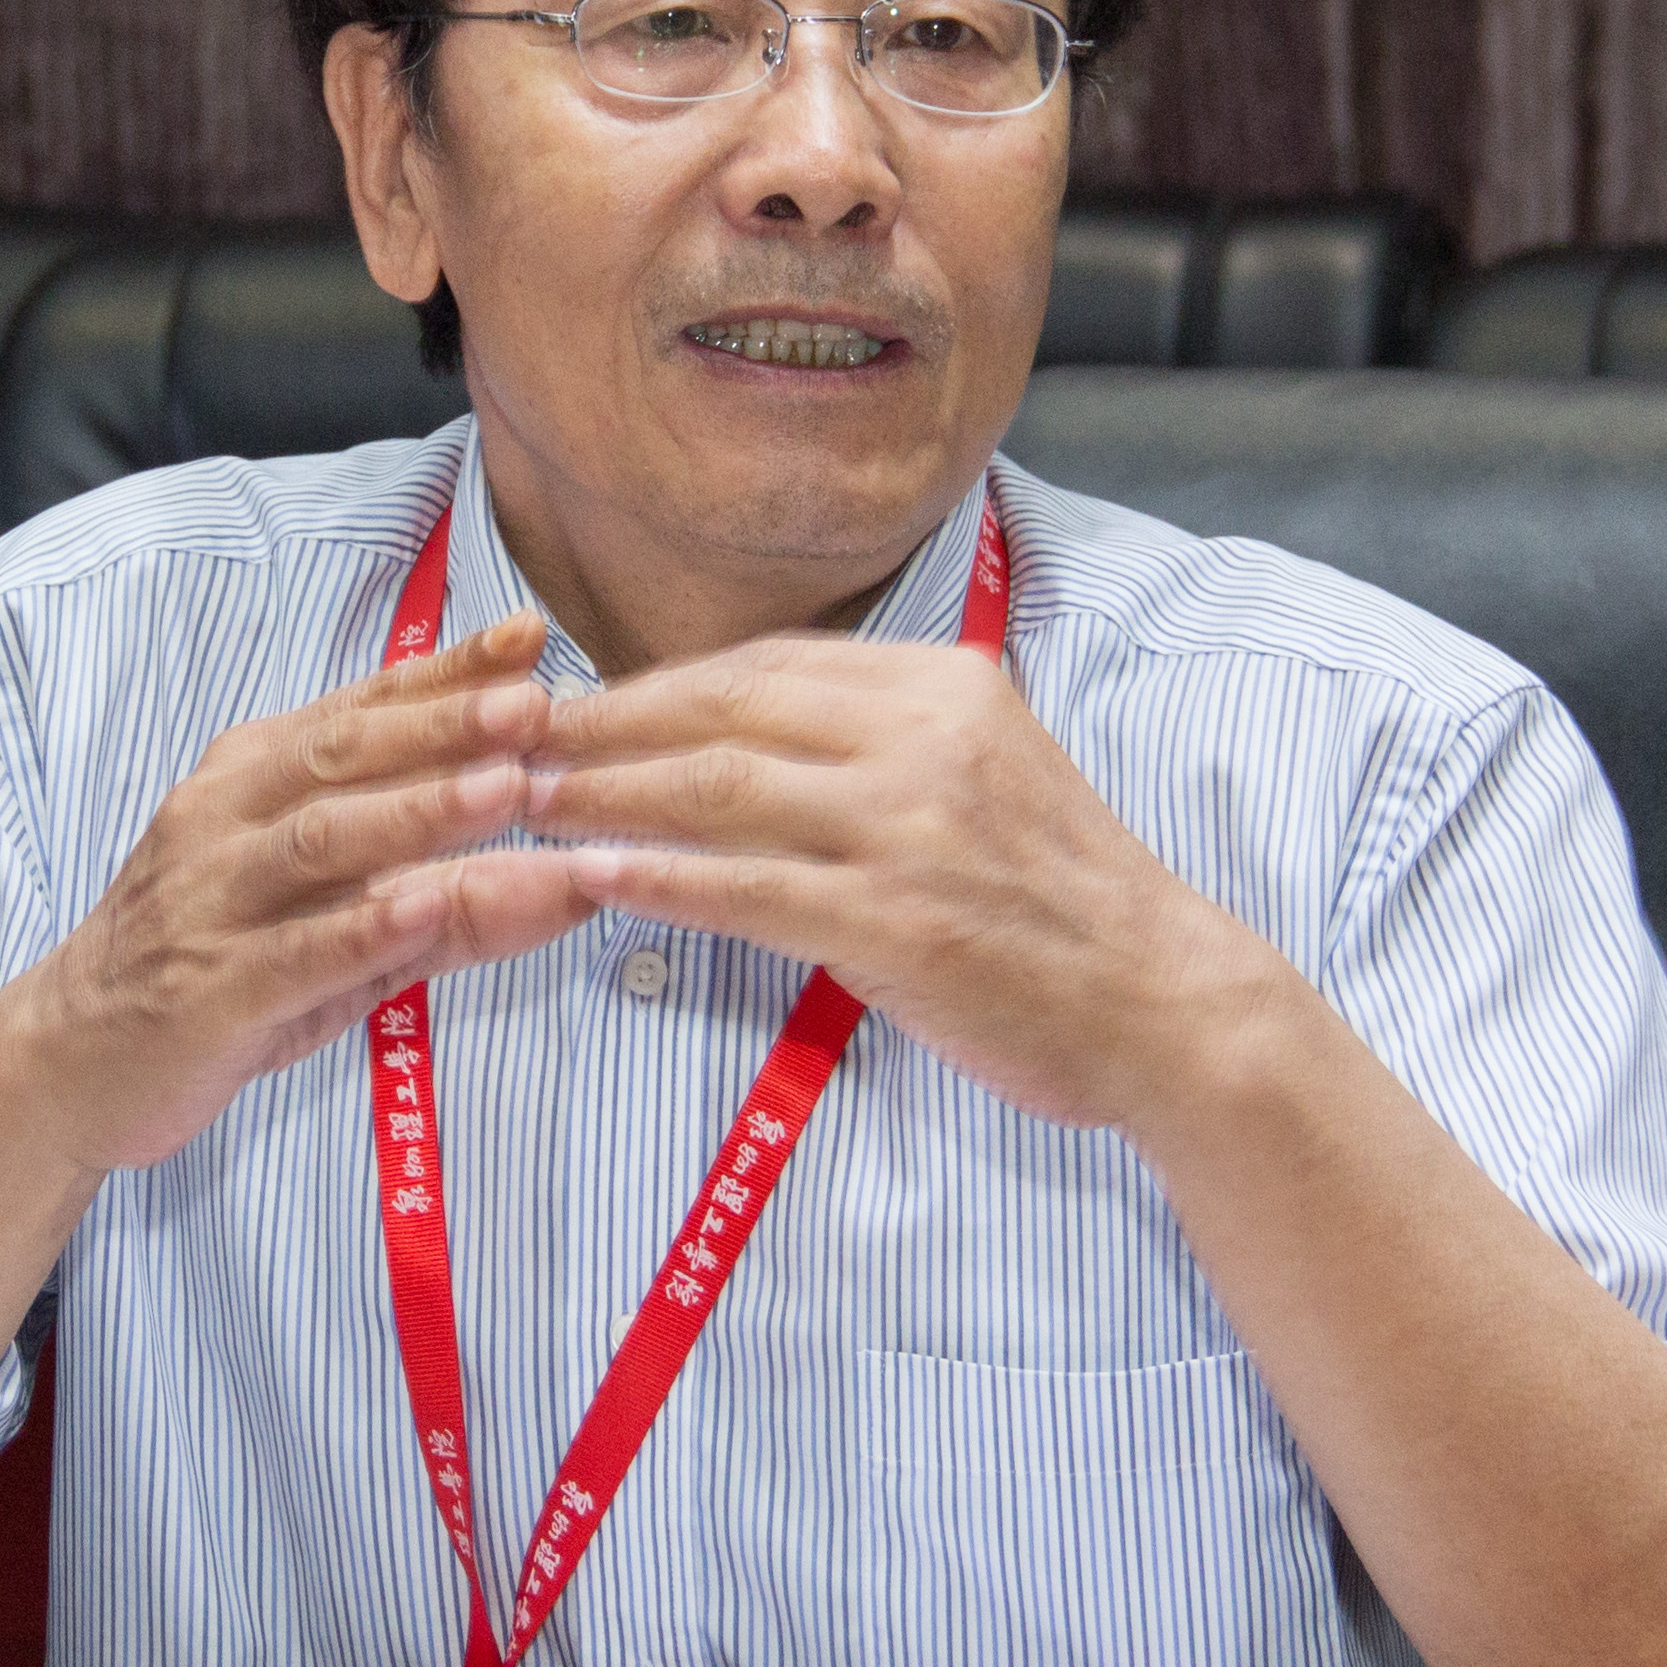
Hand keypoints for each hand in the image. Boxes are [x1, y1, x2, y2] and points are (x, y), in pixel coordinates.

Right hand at [0, 612, 601, 1173]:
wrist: (71, 1061)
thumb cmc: (219, 967)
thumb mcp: (332, 917)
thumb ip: (450, 894)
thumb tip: (576, 874)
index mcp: (250, 779)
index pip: (360, 712)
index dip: (445, 675)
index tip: (529, 639)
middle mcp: (226, 823)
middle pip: (342, 759)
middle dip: (443, 727)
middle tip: (534, 704)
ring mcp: (214, 904)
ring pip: (323, 843)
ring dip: (419, 812)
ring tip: (506, 787)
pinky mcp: (212, 991)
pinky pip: (298, 951)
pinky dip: (366, 926)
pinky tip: (427, 902)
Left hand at [522, 637, 1294, 1127]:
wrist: (1162, 1001)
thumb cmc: (1063, 903)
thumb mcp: (984, 773)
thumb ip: (879, 742)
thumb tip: (744, 737)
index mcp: (941, 686)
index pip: (762, 665)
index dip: (652, 684)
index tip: (573, 704)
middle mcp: (921, 737)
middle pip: (722, 711)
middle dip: (601, 724)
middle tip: (504, 739)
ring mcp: (908, 829)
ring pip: (717, 790)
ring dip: (605, 795)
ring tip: (523, 804)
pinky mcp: (895, 923)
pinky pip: (746, 889)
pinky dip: (659, 879)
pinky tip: (593, 878)